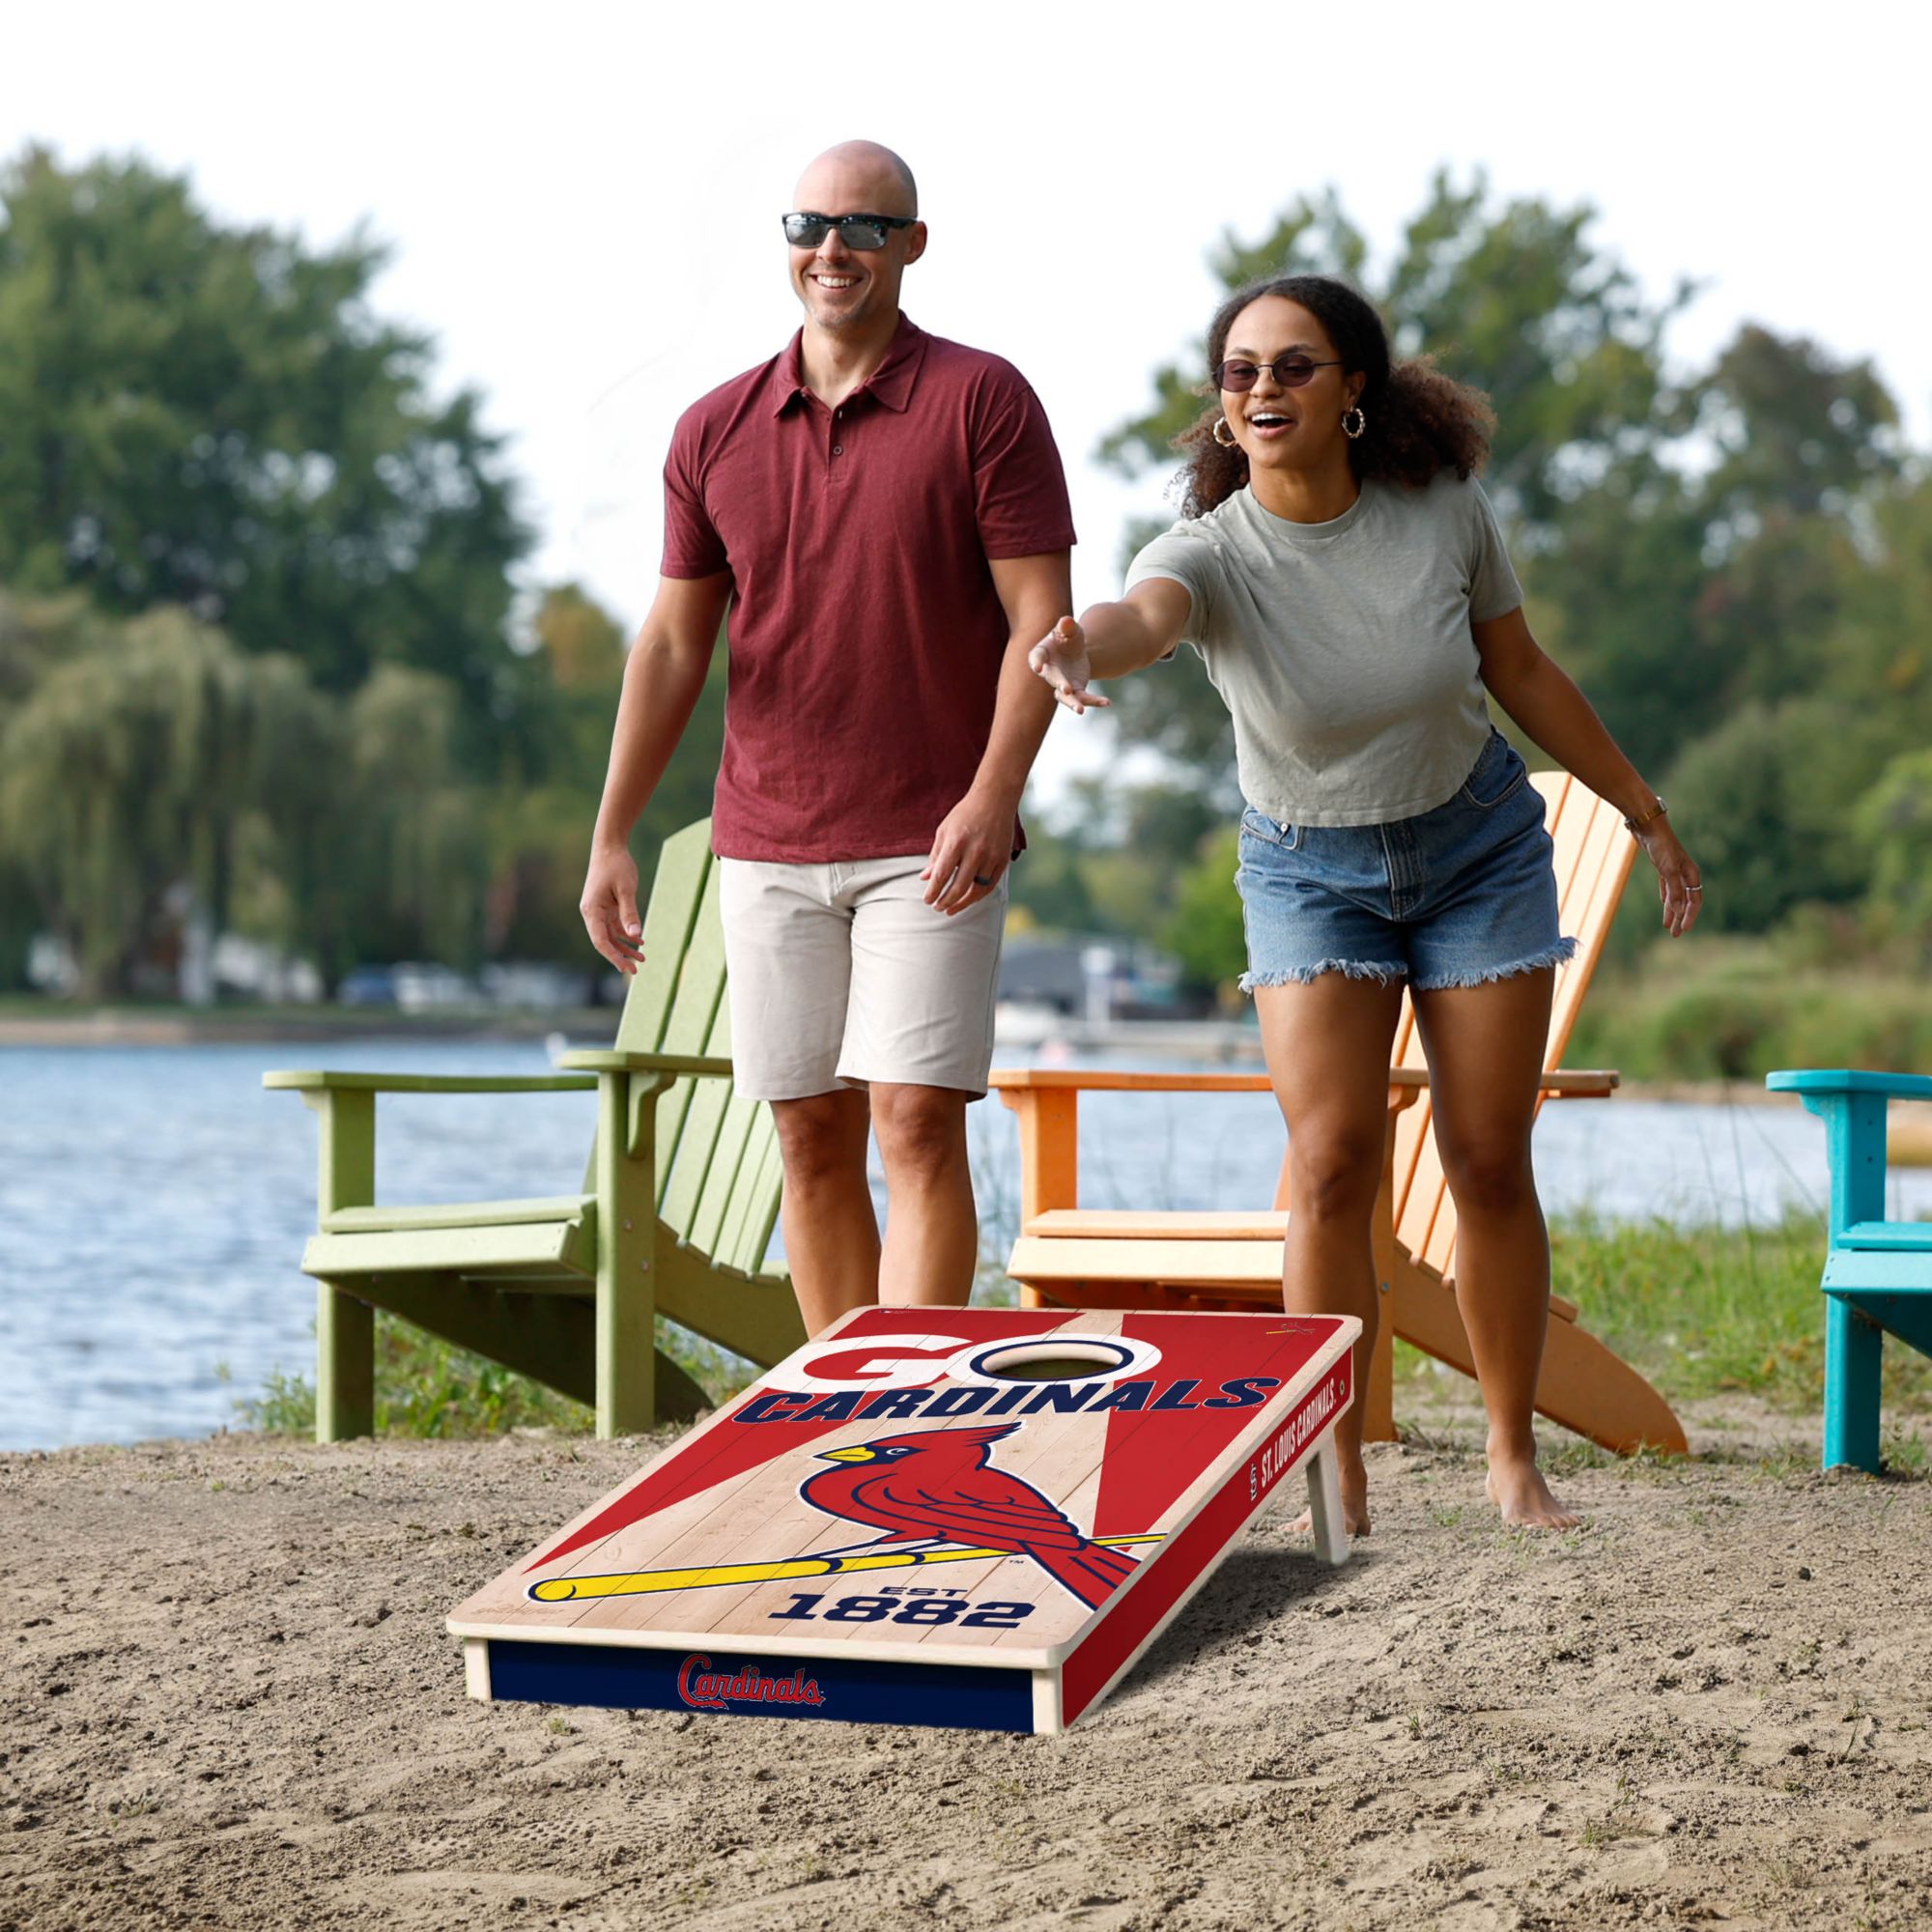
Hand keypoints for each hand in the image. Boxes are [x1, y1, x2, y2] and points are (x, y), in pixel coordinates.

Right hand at [580, 844, 644, 973]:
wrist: (610, 846)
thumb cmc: (617, 866)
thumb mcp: (626, 890)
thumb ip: (630, 913)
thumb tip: (635, 936)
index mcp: (591, 910)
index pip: (600, 941)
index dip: (613, 956)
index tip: (627, 968)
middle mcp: (592, 913)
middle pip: (604, 941)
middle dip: (619, 956)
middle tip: (636, 970)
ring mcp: (598, 910)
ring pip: (610, 935)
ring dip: (624, 946)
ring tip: (642, 958)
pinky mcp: (606, 906)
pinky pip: (614, 925)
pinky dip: (626, 934)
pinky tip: (639, 941)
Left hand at [923, 788, 1014, 915]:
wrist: (995, 800)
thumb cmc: (965, 815)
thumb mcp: (944, 831)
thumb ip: (935, 856)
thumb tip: (925, 879)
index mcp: (956, 842)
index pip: (941, 875)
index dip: (933, 892)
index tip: (927, 901)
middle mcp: (975, 851)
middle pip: (958, 887)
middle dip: (945, 901)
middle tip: (937, 907)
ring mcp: (991, 856)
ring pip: (976, 890)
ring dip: (962, 903)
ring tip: (950, 909)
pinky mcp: (1003, 860)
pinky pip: (991, 885)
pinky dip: (978, 896)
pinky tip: (968, 900)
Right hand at [1027, 616, 1107, 714]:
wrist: (1075, 651)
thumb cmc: (1068, 637)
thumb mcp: (1070, 629)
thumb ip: (1067, 626)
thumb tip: (1066, 621)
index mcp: (1043, 653)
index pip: (1037, 657)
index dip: (1036, 662)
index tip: (1037, 668)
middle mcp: (1049, 671)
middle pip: (1052, 678)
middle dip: (1059, 684)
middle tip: (1066, 689)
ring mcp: (1061, 683)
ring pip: (1065, 697)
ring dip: (1072, 703)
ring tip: (1080, 710)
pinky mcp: (1075, 691)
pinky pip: (1083, 698)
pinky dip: (1095, 701)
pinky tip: (1107, 702)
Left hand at [1643, 824, 1702, 937]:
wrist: (1648, 827)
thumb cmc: (1660, 846)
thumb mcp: (1667, 869)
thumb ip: (1674, 890)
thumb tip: (1680, 911)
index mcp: (1691, 874)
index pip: (1694, 901)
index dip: (1689, 916)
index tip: (1683, 930)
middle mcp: (1685, 873)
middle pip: (1686, 901)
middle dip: (1681, 918)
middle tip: (1676, 934)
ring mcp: (1674, 870)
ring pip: (1676, 896)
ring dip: (1672, 911)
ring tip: (1668, 926)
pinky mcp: (1663, 867)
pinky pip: (1668, 888)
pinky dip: (1667, 898)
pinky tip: (1665, 905)